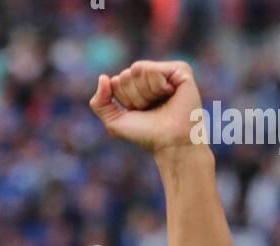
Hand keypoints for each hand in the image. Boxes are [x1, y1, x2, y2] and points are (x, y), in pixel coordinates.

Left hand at [88, 60, 202, 153]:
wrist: (170, 142)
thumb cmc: (146, 134)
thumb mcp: (115, 122)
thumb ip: (99, 103)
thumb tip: (103, 77)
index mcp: (138, 87)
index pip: (117, 81)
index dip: (124, 100)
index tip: (138, 112)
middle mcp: (151, 77)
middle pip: (126, 74)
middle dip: (133, 96)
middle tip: (149, 109)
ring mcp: (166, 71)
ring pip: (138, 69)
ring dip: (145, 93)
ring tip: (160, 102)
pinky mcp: (180, 69)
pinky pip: (153, 69)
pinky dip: (157, 86)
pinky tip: (170, 94)